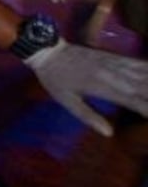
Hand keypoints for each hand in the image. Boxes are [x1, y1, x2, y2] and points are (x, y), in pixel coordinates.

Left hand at [24, 41, 147, 136]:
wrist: (48, 52)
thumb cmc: (55, 80)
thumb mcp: (67, 101)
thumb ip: (89, 117)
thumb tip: (109, 134)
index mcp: (101, 87)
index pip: (133, 100)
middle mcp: (112, 74)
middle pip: (144, 87)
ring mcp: (114, 64)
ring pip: (144, 73)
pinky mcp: (113, 57)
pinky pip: (136, 62)